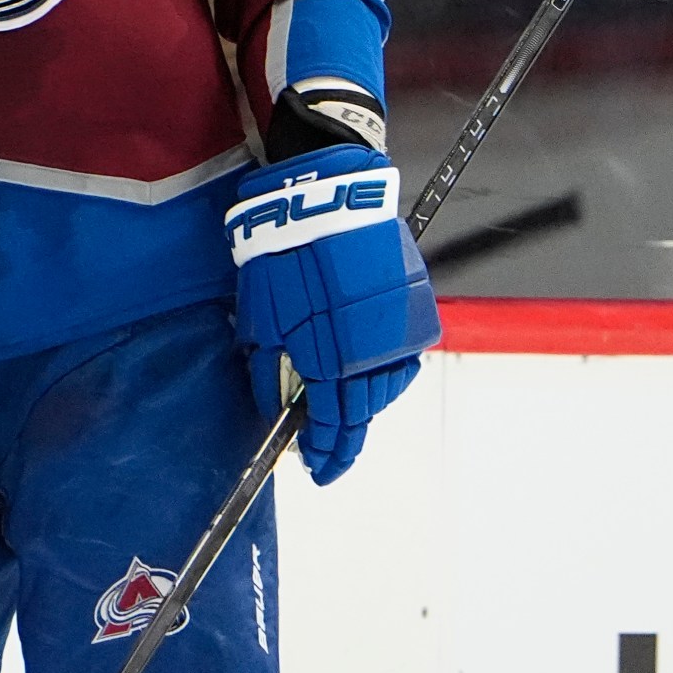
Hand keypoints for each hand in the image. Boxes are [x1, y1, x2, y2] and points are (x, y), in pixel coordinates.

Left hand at [226, 139, 439, 484]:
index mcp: (329, 366)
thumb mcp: (258, 324)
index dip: (323, 453)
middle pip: (362, 416)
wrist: (323, 204)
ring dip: (366, 407)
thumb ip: (269, 374)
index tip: (317, 468)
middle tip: (331, 453)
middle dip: (344, 439)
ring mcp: (397, 334)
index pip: (330, 428)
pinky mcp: (414, 310)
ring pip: (386, 390)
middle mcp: (370, 358)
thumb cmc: (281, 260)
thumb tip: (278, 407)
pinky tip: (370, 376)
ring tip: (347, 413)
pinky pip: (402, 359)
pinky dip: (386, 375)